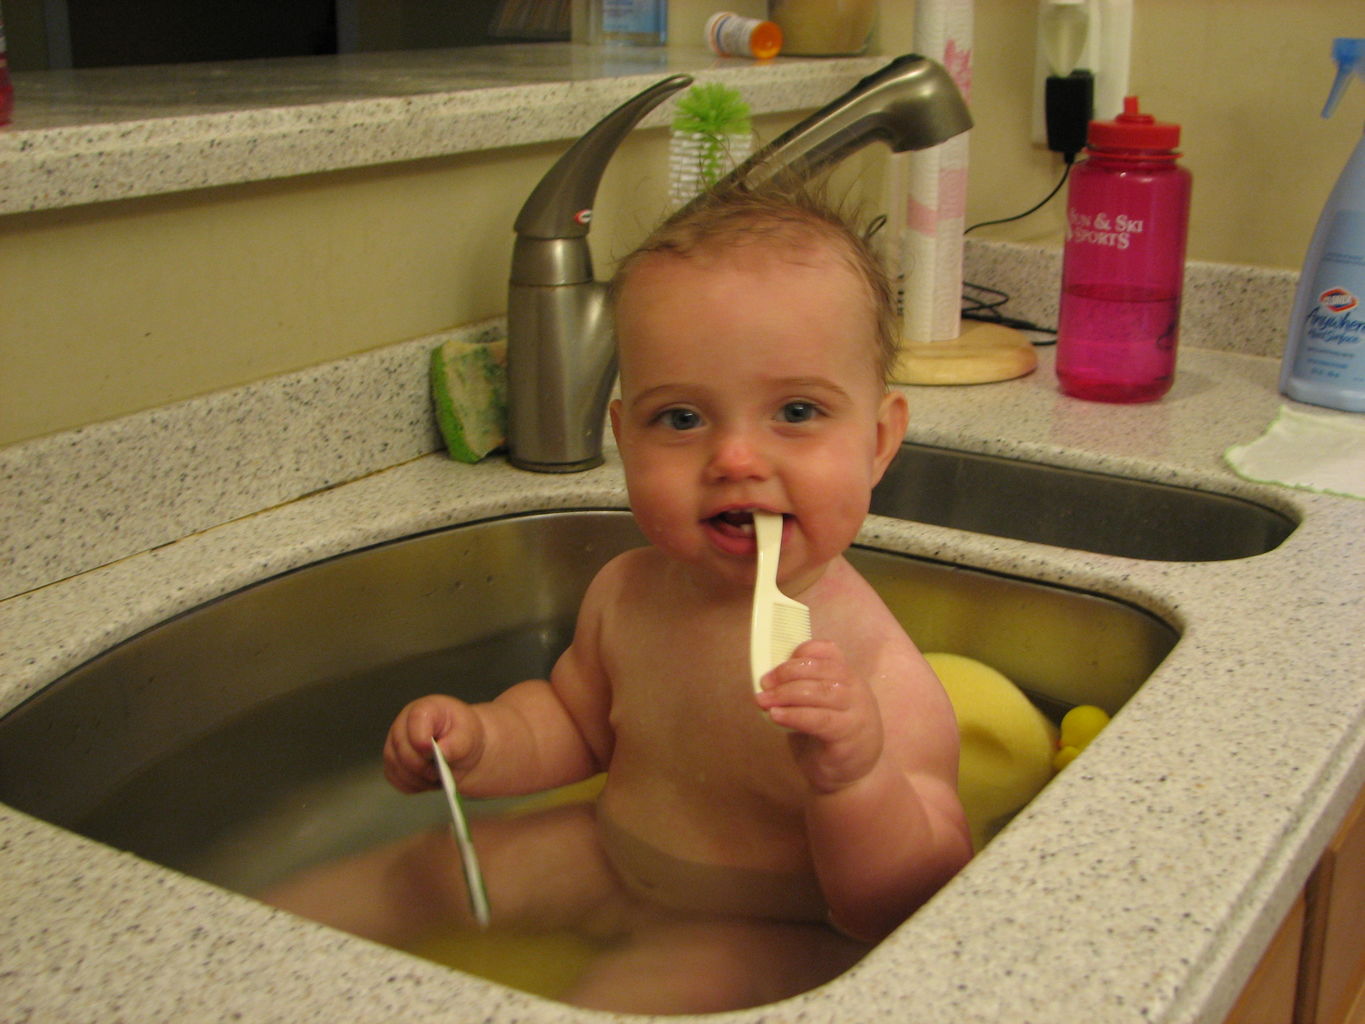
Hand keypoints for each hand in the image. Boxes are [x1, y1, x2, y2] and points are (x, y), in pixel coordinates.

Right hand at [382, 694, 485, 793]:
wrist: (462, 748)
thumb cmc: (464, 735)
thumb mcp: (469, 736)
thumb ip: (456, 743)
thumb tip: (442, 753)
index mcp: (424, 710)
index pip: (414, 722)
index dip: (422, 741)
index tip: (433, 753)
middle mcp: (403, 725)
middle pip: (402, 748)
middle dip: (421, 765)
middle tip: (439, 772)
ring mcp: (395, 744)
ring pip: (396, 766)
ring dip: (418, 778)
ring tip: (437, 778)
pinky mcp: (394, 764)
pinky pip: (397, 780)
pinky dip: (413, 786)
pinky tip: (428, 782)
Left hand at [754, 640, 883, 793]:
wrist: (851, 776)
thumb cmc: (830, 736)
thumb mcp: (820, 705)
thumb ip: (804, 688)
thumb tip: (769, 679)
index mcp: (848, 677)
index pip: (830, 652)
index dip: (802, 653)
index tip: (777, 664)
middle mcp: (856, 691)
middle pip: (822, 670)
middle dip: (788, 673)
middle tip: (764, 684)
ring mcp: (856, 713)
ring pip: (821, 692)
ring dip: (787, 694)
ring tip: (764, 701)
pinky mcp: (848, 737)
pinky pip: (821, 720)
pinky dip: (795, 715)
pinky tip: (776, 716)